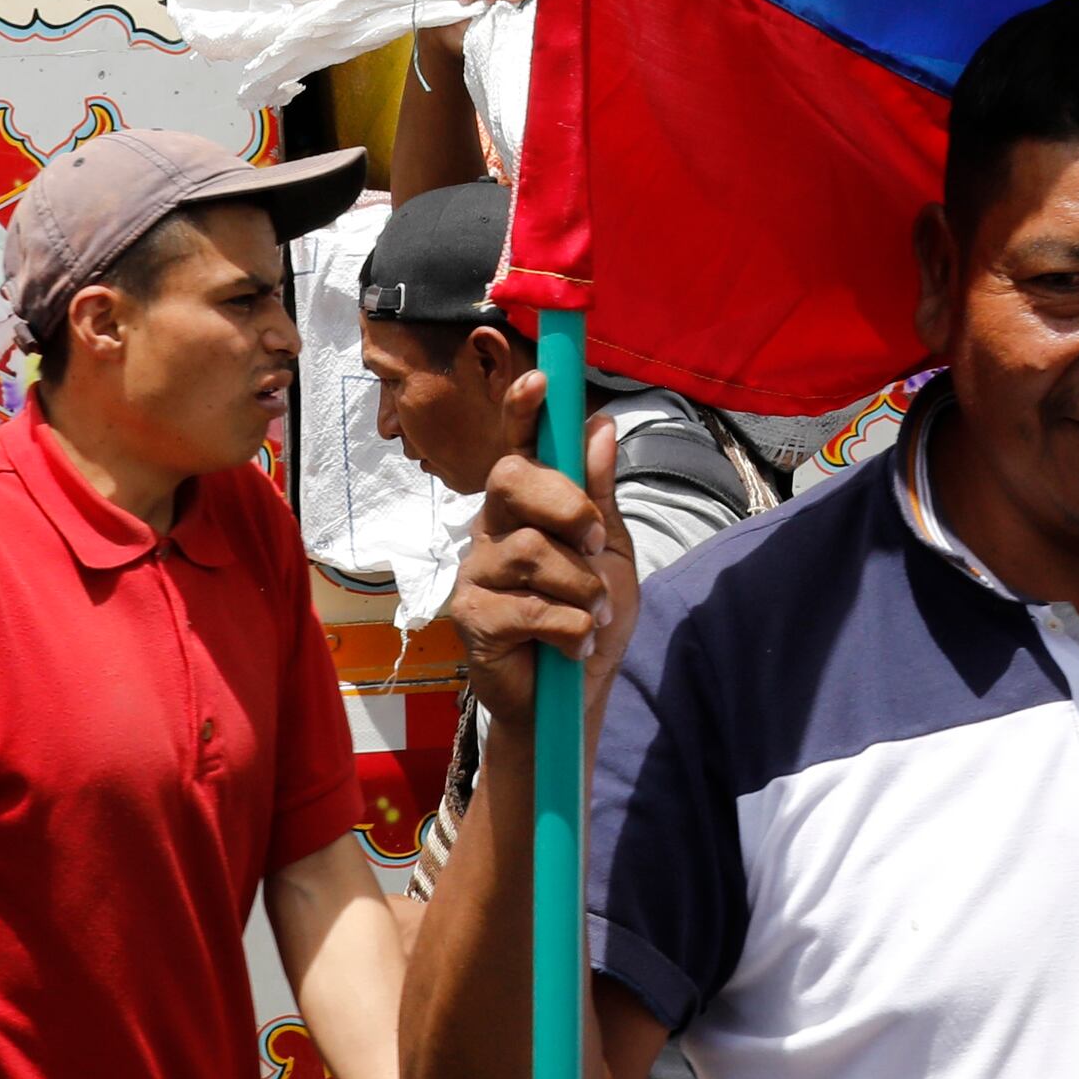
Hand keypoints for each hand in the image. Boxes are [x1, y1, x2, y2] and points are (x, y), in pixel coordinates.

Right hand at [446, 366, 638, 730]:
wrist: (572, 698)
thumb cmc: (588, 616)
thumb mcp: (608, 553)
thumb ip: (600, 494)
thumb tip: (600, 423)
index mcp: (527, 505)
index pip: (519, 446)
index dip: (523, 410)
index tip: (540, 380)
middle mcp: (493, 527)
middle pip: (512, 480)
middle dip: (566, 505)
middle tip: (593, 543)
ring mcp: (476, 571)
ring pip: (530, 551)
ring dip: (580, 588)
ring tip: (591, 614)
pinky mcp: (470, 617)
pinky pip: (528, 608)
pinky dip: (568, 627)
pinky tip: (572, 643)